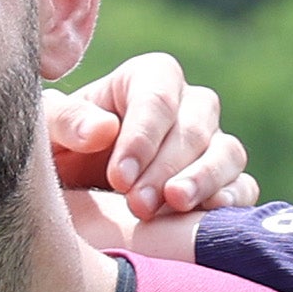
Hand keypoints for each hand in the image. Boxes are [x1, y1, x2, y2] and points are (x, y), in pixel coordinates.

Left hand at [49, 54, 258, 254]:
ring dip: (203, 180)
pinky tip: (210, 212)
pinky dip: (233, 198)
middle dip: (165, 167)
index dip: (142, 137)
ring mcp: (212, 143)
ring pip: (227, 152)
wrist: (77, 190)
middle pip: (194, 127)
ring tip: (174, 205)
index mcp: (148, 78)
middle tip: (137, 204)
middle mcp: (189, 105)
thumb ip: (66, 122)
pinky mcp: (225, 181)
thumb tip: (103, 130)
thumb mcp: (49, 132)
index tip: (118, 177)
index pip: (157, 97)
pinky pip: (243, 185)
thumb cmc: (63, 150)